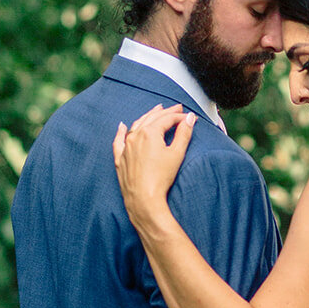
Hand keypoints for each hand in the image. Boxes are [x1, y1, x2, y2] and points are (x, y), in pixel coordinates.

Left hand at [113, 104, 194, 225]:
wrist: (143, 199)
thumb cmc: (160, 178)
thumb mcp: (177, 154)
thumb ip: (184, 134)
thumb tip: (189, 118)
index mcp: (150, 133)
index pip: (167, 119)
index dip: (179, 117)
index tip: (188, 117)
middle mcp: (135, 136)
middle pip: (152, 118)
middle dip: (165, 112)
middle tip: (176, 108)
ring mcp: (126, 147)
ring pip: (136, 125)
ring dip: (147, 116)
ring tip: (156, 110)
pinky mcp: (120, 158)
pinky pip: (118, 140)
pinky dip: (121, 131)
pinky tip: (122, 126)